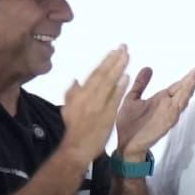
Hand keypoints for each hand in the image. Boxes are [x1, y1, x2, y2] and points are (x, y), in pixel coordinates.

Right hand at [55, 48, 133, 162]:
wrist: (78, 147)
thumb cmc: (73, 129)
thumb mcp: (68, 108)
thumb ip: (72, 93)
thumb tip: (75, 80)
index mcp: (80, 95)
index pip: (95, 73)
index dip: (105, 61)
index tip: (114, 50)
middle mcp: (89, 97)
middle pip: (103, 75)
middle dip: (114, 60)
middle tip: (124, 48)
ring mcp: (99, 105)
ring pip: (110, 83)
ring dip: (119, 68)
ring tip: (127, 56)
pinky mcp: (108, 114)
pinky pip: (115, 98)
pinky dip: (120, 87)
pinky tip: (127, 77)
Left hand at [114, 64, 194, 162]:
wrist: (125, 143)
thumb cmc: (128, 123)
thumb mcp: (132, 99)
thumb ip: (140, 84)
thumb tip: (148, 68)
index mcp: (160, 99)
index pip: (176, 87)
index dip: (186, 78)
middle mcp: (167, 106)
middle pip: (183, 91)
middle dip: (191, 81)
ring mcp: (168, 114)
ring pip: (182, 99)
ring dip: (189, 89)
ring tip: (194, 77)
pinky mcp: (167, 122)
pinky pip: (177, 110)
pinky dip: (182, 101)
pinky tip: (186, 93)